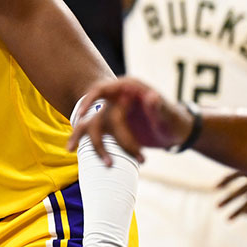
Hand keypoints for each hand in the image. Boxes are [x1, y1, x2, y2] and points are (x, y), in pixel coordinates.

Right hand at [67, 77, 194, 163]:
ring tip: (69, 150)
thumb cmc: (175, 120)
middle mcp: (116, 99)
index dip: (89, 100)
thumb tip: (151, 96)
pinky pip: (97, 135)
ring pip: (91, 124)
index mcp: (128, 88)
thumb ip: (159, 107)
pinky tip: (74, 150)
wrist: (177, 131)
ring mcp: (112, 113)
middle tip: (102, 158)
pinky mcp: (112, 127)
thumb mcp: (169, 115)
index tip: (82, 113)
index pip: (102, 89)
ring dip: (83, 138)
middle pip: (95, 112)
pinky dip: (89, 144)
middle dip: (97, 137)